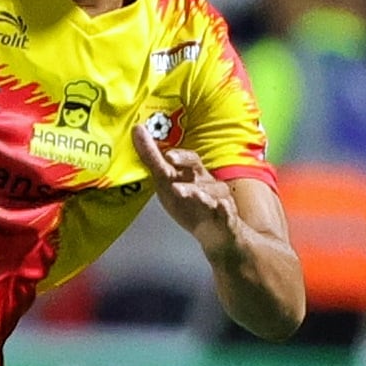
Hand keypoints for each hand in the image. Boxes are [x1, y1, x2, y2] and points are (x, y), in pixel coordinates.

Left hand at [134, 122, 239, 253]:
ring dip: (197, 189)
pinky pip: (228, 212)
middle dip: (184, 161)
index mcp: (192, 174)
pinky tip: (221, 206)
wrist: (215, 233)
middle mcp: (206, 182)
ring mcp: (218, 199)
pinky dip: (225, 209)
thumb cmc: (191, 205)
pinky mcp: (227, 218)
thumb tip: (137, 131)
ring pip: (212, 191)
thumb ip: (152, 160)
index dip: (174, 153)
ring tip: (179, 190)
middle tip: (169, 158)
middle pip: (198, 168)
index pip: (186, 158)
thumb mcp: (166, 183)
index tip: (162, 150)